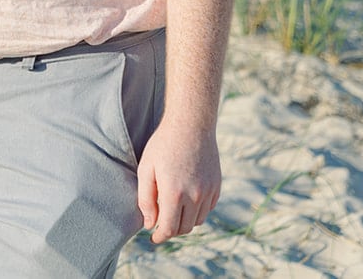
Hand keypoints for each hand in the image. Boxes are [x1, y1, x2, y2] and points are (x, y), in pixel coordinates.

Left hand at [136, 119, 221, 243]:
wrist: (191, 125)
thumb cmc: (163, 145)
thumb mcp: (146, 169)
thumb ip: (145, 199)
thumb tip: (150, 224)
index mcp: (174, 193)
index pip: (169, 229)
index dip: (160, 237)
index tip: (154, 238)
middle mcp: (194, 196)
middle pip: (184, 228)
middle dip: (171, 230)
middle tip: (161, 223)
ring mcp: (208, 192)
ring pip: (197, 221)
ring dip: (184, 221)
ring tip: (173, 210)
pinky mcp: (217, 186)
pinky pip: (207, 209)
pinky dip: (197, 211)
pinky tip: (187, 200)